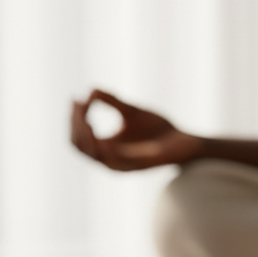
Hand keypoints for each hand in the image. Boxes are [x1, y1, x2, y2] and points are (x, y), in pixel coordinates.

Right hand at [70, 89, 201, 170]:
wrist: (184, 141)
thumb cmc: (158, 128)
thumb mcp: (130, 111)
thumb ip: (111, 101)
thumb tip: (90, 90)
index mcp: (105, 147)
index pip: (78, 136)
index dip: (73, 119)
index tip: (76, 99)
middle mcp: (109, 158)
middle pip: (79, 145)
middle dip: (76, 125)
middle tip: (80, 105)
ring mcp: (122, 165)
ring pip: (92, 154)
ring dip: (86, 136)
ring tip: (87, 118)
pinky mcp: (136, 167)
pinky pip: (113, 160)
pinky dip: (103, 147)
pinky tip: (100, 133)